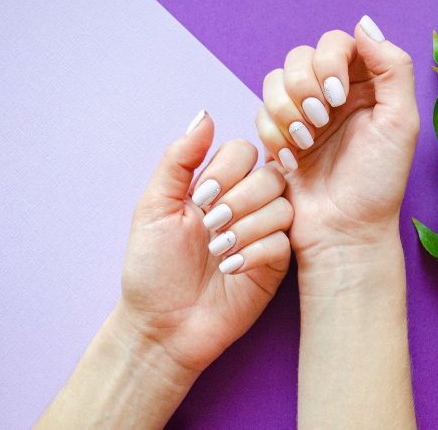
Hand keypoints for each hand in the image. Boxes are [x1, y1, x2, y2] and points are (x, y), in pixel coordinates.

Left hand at [118, 112, 292, 373]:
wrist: (162, 324)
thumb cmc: (152, 266)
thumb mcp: (154, 206)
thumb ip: (179, 159)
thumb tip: (205, 114)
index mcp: (216, 185)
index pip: (244, 150)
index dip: (226, 170)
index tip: (198, 199)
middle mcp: (245, 204)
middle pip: (271, 175)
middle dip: (238, 201)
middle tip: (209, 227)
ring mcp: (263, 233)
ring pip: (282, 207)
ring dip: (246, 228)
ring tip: (217, 252)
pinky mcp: (276, 264)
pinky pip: (284, 242)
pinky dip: (256, 252)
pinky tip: (231, 268)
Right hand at [255, 16, 418, 263]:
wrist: (344, 232)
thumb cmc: (377, 184)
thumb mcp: (401, 123)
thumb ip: (392, 68)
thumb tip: (365, 24)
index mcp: (368, 86)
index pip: (338, 43)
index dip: (330, 62)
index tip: (339, 96)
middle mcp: (335, 95)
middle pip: (300, 56)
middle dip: (304, 86)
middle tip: (320, 121)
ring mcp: (305, 115)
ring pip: (275, 80)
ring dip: (285, 109)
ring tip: (305, 142)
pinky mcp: (280, 137)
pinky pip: (260, 113)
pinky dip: (273, 134)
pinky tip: (291, 160)